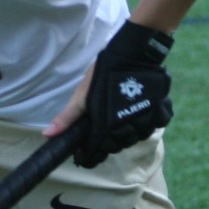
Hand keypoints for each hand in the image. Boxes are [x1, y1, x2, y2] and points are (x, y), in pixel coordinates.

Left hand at [49, 21, 172, 168]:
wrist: (134, 54)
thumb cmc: (104, 73)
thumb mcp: (82, 95)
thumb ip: (67, 118)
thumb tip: (48, 135)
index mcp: (105, 129)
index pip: (95, 154)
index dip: (88, 155)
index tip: (84, 151)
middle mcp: (127, 131)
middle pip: (114, 147)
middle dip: (105, 141)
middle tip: (101, 124)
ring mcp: (146, 124)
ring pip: (133, 138)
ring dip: (125, 132)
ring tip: (119, 115)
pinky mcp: (160, 115)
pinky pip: (151, 127)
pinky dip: (144, 123)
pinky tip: (137, 110)